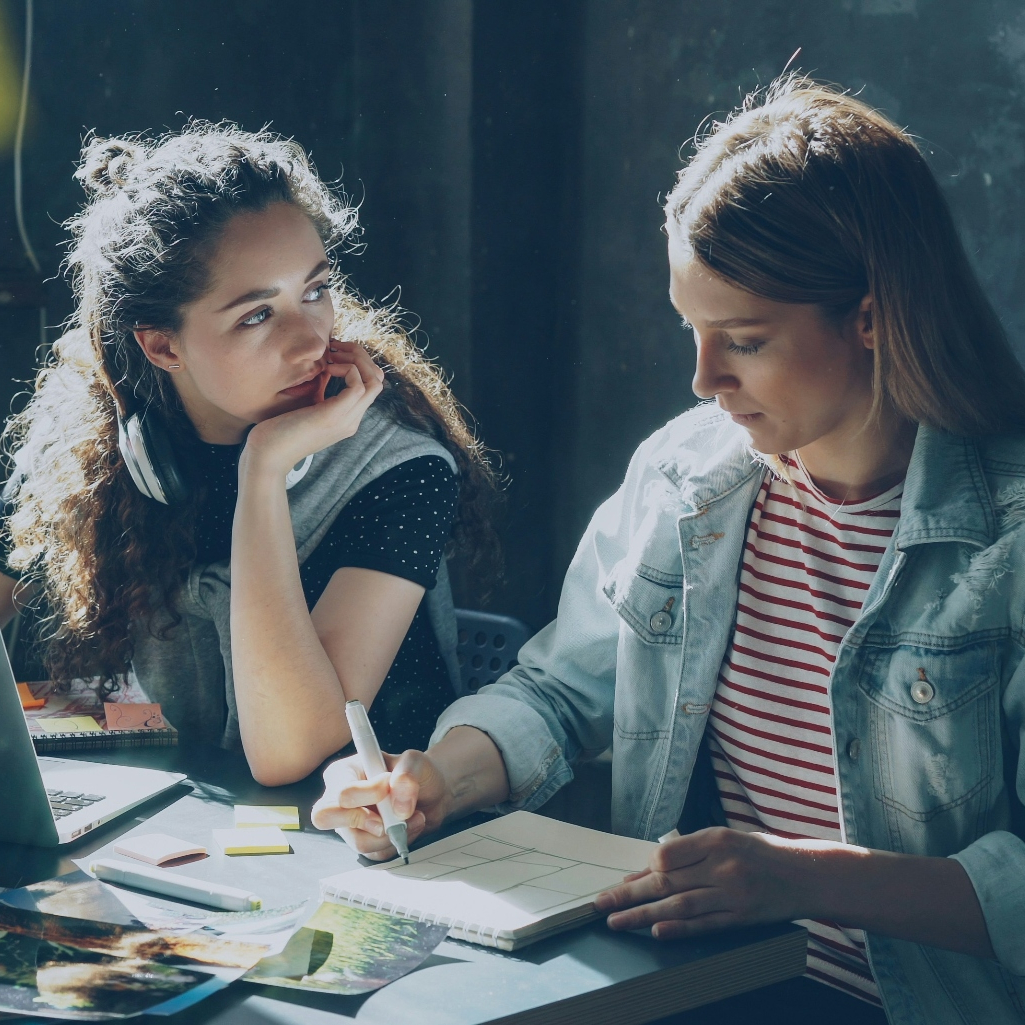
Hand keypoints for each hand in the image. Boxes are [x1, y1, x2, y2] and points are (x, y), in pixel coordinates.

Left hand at [243, 342, 384, 476]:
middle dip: (361, 356)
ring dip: (356, 360)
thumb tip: (324, 368)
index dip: (358, 363)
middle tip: (337, 347)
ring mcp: (347, 419)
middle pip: (377, 380)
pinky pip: (358, 385)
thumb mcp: (306, 405)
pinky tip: (327, 368)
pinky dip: (346, 369)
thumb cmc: (278, 431)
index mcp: (347, 418)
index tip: (334, 353)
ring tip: (333, 355)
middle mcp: (352, 420)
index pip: (371, 385)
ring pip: (374, 381)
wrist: (268, 456)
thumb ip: (320, 390)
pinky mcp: (335, 416)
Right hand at [311, 748, 450, 859]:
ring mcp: (349, 824)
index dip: (366, 795)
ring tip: (413, 817)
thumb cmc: (417, 772)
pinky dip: (397, 843)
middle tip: (388, 816)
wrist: (432, 793)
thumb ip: (408, 773)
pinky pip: (376, 854)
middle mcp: (339, 799)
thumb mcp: (417, 761)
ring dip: (392, 833)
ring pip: (358, 842)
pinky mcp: (364, 841)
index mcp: (344, 772)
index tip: (388, 788)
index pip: (340, 792)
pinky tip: (409, 827)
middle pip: (326, 818)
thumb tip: (399, 803)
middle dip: (364, 822)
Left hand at [594, 827, 821, 939]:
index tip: (625, 881)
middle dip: (629, 893)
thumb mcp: (726, 840)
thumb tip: (648, 869)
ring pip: (679, 905)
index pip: (667, 855)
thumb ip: (689, 852)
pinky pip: (705, 925)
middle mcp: (722, 865)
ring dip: (643, 915)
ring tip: (616, 922)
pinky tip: (657, 932)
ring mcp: (732, 893)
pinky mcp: (742, 917)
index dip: (643, 869)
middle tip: (600, 904)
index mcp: (715, 840)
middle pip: (667, 881)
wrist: (807, 874)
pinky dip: (679, 929)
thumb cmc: (761, 854)